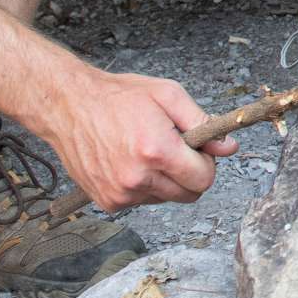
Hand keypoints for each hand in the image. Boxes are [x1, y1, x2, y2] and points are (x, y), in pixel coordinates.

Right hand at [31, 69, 237, 212]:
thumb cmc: (118, 97)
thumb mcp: (168, 96)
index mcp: (156, 151)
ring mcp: (121, 193)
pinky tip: (129, 162)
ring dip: (165, 180)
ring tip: (147, 151)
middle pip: (189, 194)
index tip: (197, 149)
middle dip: (190, 174)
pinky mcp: (108, 202)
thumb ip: (202, 123)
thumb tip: (228, 147)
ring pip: (166, 198)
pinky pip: (142, 201)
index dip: (207, 163)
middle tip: (175, 149)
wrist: (68, 106)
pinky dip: (143, 186)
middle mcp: (138, 178)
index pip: (204, 179)